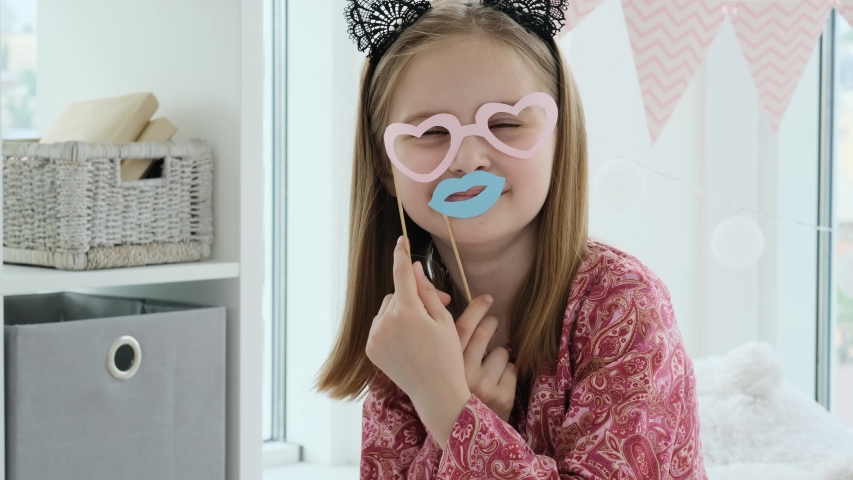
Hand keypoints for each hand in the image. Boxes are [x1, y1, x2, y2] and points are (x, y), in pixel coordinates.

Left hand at [366, 236, 470, 446]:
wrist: (435, 392)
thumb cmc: (447, 355)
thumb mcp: (444, 320)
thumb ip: (427, 291)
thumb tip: (413, 269)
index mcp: (408, 311)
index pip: (402, 273)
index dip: (402, 255)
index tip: (401, 241)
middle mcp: (386, 321)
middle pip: (397, 294)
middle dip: (413, 297)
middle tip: (436, 311)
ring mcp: (375, 336)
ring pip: (387, 309)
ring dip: (401, 312)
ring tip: (421, 332)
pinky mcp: (371, 348)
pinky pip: (380, 326)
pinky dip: (391, 327)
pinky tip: (408, 343)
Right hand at [455, 297, 517, 422]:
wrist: (463, 433)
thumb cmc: (452, 396)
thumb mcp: (441, 372)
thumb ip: (445, 347)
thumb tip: (457, 312)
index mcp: (444, 366)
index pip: (461, 328)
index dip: (476, 309)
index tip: (487, 298)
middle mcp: (463, 374)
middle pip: (484, 332)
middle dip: (491, 323)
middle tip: (492, 322)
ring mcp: (484, 386)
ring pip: (501, 351)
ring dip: (498, 356)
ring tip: (489, 369)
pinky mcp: (502, 397)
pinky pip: (512, 368)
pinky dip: (507, 373)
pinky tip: (498, 383)